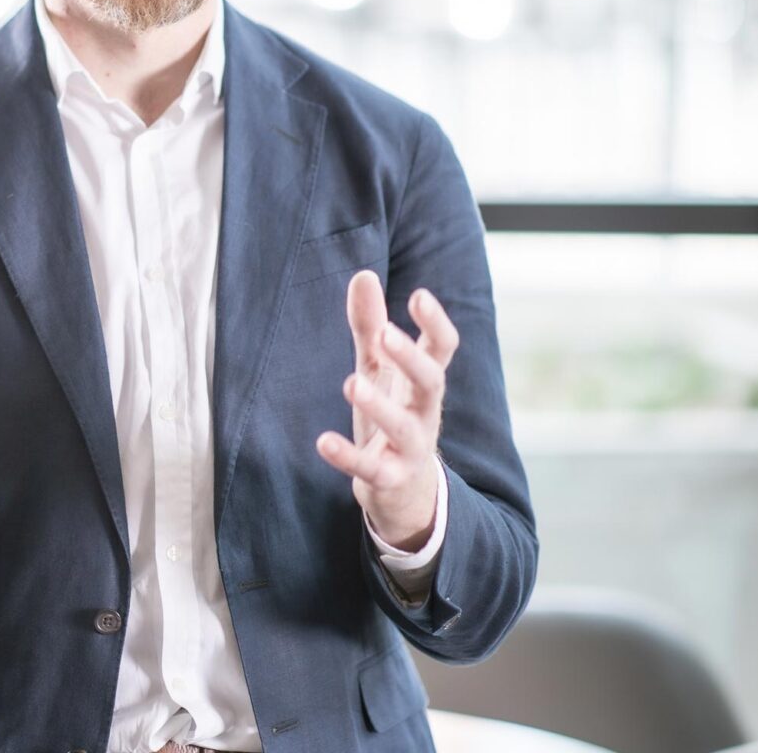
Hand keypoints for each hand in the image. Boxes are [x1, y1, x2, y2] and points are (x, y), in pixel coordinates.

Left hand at [315, 270, 457, 550]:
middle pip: (431, 382)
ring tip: (351, 383)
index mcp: (423, 382)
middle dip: (411, 359)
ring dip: (379, 406)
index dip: (435, 323)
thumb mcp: (379, 367)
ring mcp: (411, 448)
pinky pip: (371, 469)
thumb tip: (363, 274)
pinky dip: (348, 457)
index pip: (441, 349)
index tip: (420, 296)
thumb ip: (370, 324)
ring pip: (403, 427)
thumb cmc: (392, 412)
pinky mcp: (390, 479)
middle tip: (386, 334)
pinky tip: (323, 442)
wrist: (403, 491)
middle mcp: (424, 412)